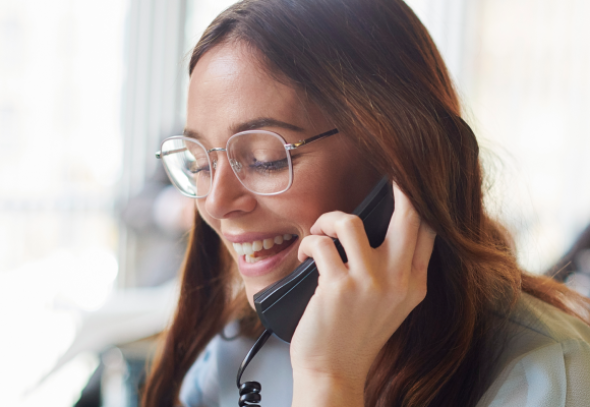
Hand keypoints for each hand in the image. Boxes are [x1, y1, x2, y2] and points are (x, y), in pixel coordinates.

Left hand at [290, 184, 435, 406]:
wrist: (334, 373)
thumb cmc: (356, 333)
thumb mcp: (391, 303)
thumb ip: (396, 268)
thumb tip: (383, 225)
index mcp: (415, 283)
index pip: (428, 229)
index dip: (420, 197)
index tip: (408, 178)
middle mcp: (399, 281)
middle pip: (409, 214)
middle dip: (397, 184)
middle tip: (386, 170)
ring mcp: (370, 283)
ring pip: (350, 222)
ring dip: (328, 220)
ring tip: (321, 233)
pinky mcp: (338, 287)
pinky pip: (320, 243)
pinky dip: (308, 243)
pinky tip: (305, 257)